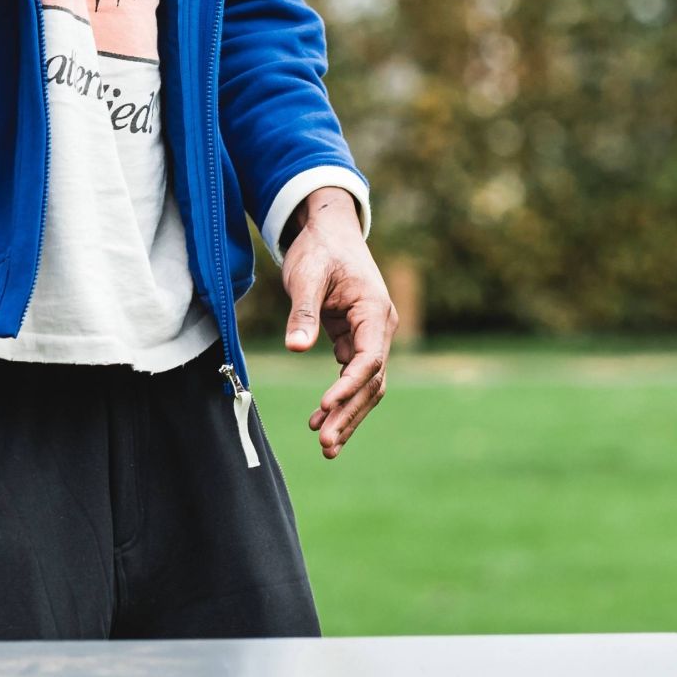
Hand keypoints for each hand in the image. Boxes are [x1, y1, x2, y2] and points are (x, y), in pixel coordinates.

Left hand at [281, 187, 395, 457]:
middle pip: (371, 381)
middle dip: (349, 413)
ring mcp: (371, 336)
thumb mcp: (307, 276)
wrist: (328, 230)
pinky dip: (340, 400)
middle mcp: (380, 328)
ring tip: (325, 445)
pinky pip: (353, 377)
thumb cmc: (319, 249)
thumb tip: (296, 348)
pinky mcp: (355, 340)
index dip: (348, 386)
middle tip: (324, 442)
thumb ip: (303, 312)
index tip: (325, 406)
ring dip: (347, 414)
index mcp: (375, 311)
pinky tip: (320, 421)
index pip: (368, 359)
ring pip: (365, 385)